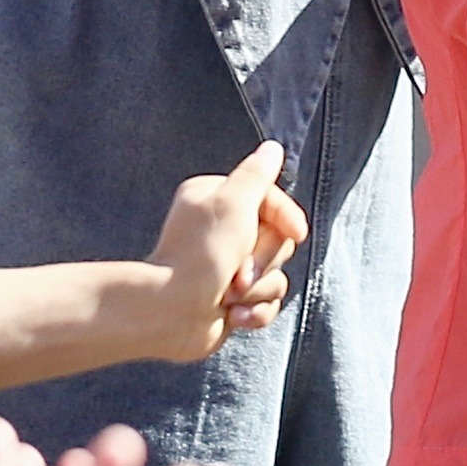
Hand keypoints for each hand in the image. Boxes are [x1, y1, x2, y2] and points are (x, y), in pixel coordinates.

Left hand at [135, 147, 302, 358]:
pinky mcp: (233, 302)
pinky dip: (254, 311)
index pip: (271, 200)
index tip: (296, 233)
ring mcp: (228, 269)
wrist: (171, 314)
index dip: (286, 217)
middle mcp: (222, 232)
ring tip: (230, 297)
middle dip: (264, 259)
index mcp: (217, 201)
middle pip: (277, 239)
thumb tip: (272, 149)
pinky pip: (266, 302)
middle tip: (239, 272)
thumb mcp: (235, 202)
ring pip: (275, 274)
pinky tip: (234, 316)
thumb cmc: (202, 254)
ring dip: (258, 288)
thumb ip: (257, 174)